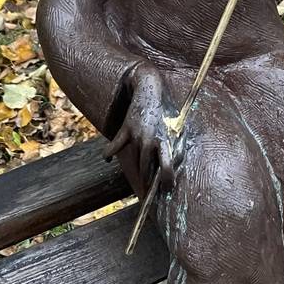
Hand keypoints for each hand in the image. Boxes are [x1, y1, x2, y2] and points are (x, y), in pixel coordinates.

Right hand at [104, 62, 179, 192]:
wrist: (151, 90)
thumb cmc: (167, 111)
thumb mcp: (176, 128)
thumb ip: (175, 146)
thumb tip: (176, 165)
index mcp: (164, 140)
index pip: (166, 167)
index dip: (167, 181)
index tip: (167, 189)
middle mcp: (149, 140)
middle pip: (146, 169)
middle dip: (148, 184)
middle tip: (148, 193)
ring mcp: (136, 136)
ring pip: (135, 161)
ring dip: (138, 172)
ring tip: (141, 183)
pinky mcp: (125, 129)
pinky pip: (115, 145)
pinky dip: (108, 152)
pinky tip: (106, 159)